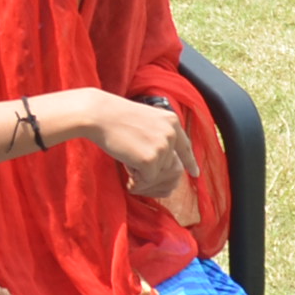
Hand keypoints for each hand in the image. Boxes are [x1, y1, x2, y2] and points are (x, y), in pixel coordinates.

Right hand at [69, 89, 196, 202]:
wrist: (99, 114)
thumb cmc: (115, 117)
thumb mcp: (146, 120)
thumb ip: (159, 135)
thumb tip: (167, 159)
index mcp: (171, 121)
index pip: (185, 146)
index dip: (190, 161)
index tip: (195, 173)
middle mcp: (171, 134)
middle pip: (170, 166)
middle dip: (153, 169)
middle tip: (132, 158)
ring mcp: (162, 147)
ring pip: (158, 174)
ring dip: (142, 172)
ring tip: (127, 154)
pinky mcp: (151, 160)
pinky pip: (147, 180)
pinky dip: (135, 178)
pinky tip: (125, 163)